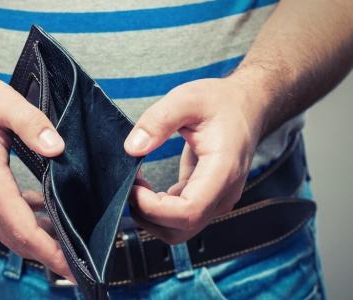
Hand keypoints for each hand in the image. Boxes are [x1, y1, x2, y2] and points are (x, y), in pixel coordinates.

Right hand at [0, 61, 73, 280]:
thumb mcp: (5, 103)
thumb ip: (34, 126)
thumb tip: (57, 148)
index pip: (22, 229)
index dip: (49, 251)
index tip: (69, 266)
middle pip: (14, 238)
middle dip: (45, 253)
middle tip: (72, 263)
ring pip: (4, 229)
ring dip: (32, 236)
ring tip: (60, 237)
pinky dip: (17, 219)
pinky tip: (36, 209)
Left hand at [124, 77, 267, 243]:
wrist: (245, 106)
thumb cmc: (220, 102)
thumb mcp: (186, 99)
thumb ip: (158, 121)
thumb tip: (132, 149)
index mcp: (223, 171)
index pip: (188, 212)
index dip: (154, 208)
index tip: (134, 186)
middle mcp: (223, 193)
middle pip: (180, 230)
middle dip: (147, 215)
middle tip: (131, 185)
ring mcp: (216, 200)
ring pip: (178, 230)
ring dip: (150, 216)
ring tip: (138, 185)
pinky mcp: (207, 200)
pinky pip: (179, 218)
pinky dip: (157, 210)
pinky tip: (146, 187)